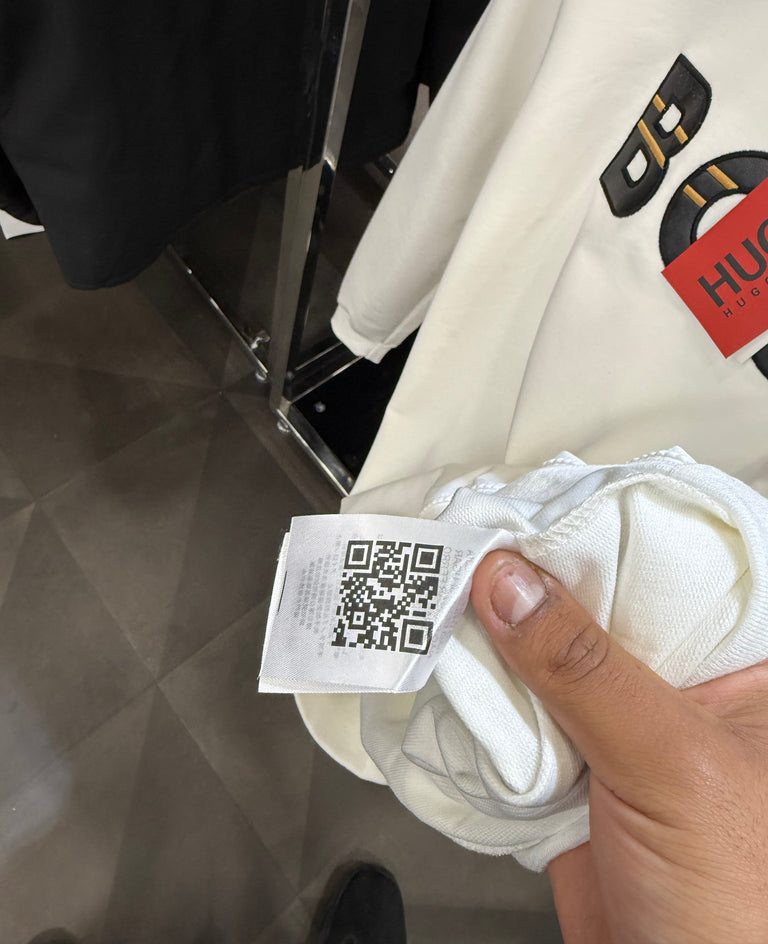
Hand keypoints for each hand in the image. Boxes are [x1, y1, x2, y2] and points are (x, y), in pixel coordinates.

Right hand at [470, 550, 767, 943]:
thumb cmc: (744, 908)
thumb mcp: (674, 762)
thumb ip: (588, 668)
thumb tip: (513, 585)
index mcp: (743, 664)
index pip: (669, 559)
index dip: (598, 523)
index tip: (532, 502)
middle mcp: (685, 684)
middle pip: (596, 602)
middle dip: (532, 581)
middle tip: (471, 544)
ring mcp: (626, 727)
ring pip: (548, 657)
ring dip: (498, 639)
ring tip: (448, 597)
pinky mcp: (576, 768)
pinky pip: (519, 715)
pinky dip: (482, 700)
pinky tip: (455, 669)